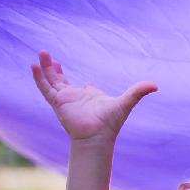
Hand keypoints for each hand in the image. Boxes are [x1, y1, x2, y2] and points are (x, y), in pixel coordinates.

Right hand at [32, 51, 156, 142]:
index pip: (85, 89)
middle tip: (50, 57)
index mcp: (90, 97)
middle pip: (62, 80)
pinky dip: (39, 77)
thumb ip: (138, 91)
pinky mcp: (57, 102)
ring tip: (41, 52)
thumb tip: (156, 85)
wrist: (96, 136)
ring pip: (52, 80)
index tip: (88, 84)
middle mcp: (76, 97)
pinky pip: (45, 88)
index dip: (87, 86)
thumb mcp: (126, 102)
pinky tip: (33, 66)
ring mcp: (65, 99)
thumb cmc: (110, 123)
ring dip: (46, 67)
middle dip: (56, 69)